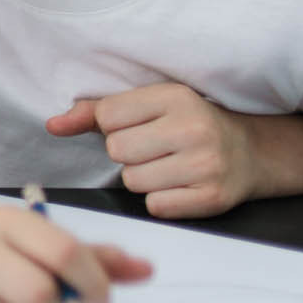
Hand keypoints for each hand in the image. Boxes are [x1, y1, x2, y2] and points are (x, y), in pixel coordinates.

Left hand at [47, 83, 260, 218]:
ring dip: (143, 179)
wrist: (250, 152)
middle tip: (155, 150)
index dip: (115, 127)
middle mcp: (193, 127)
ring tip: (168, 167)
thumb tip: (53, 125)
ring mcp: (206, 163)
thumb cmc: (186, 126)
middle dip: (128, 155)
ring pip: (133, 181)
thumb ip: (96, 112)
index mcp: (174, 96)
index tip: (140, 127)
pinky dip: (162, 200)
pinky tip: (180, 186)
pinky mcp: (212, 197)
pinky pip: (156, 206)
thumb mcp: (148, 106)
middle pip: (118, 150)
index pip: (108, 116)